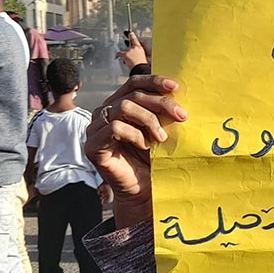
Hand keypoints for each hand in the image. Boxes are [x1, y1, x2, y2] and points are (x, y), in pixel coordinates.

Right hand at [84, 74, 186, 227]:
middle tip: (181, 116)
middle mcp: (104, 113)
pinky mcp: (92, 145)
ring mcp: (95, 129)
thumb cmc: (153, 160)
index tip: (175, 87)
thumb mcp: (161, 129)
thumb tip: (178, 91)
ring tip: (163, 137)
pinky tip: (146, 146)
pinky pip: (115, 127)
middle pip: (132, 95)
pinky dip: (135, 135)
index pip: (133, 83)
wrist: (143, 191)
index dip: (153, 81)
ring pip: (123, 107)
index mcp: (118, 105)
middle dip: (160, 103)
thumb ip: (163, 111)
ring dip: (149, 120)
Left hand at [115, 32, 147, 70]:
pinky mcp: (125, 54)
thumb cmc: (142, 65)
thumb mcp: (143, 58)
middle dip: (129, 51)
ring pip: (125, 51)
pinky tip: (116, 57)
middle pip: (129, 47)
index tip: (130, 33)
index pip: (135, 40)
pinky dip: (117, 55)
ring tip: (127, 60)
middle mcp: (134, 48)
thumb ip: (139, 55)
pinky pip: (119, 54)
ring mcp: (129, 51)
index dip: (132, 36)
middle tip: (128, 52)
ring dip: (125, 56)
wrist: (140, 68)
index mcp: (140, 48)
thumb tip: (136, 55)